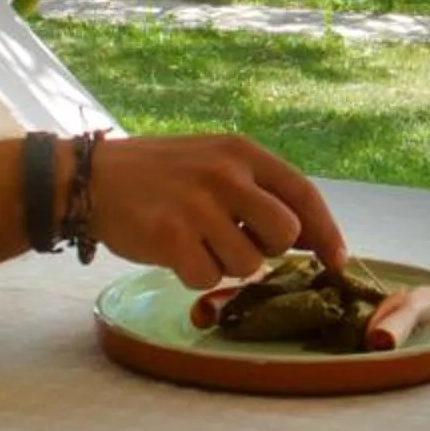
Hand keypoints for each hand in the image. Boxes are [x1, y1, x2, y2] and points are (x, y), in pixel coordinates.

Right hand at [85, 134, 349, 285]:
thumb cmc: (160, 174)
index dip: (327, 231)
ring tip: (198, 243)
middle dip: (268, 249)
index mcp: (241, 152)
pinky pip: (208, 278)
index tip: (338, 260)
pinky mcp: (170, 236)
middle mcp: (225, 174)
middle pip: (284, 235)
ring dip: (227, 265)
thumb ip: (258, 190)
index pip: (303, 192)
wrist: (92, 178)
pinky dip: (195, 276)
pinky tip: (175, 254)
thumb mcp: (214, 161)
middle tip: (237, 241)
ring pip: (247, 264)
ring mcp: (198, 205)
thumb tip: (309, 237)